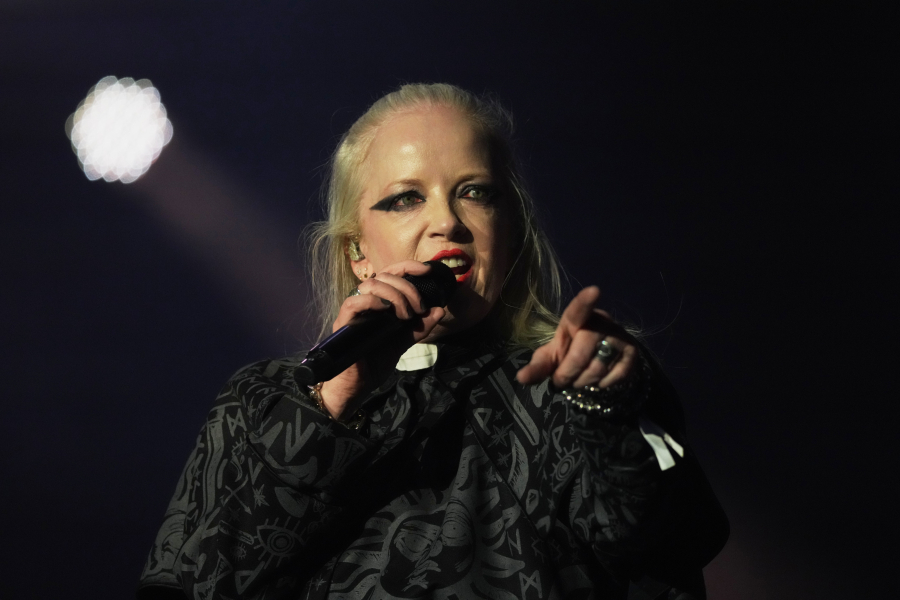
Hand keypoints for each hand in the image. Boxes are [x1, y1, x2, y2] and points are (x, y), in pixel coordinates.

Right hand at [319, 261, 445, 419]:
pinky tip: (387, 311)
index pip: (391, 273)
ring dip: (394, 294)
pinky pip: (354, 302)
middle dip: (407, 288)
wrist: (357, 386)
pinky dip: (373, 301)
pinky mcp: (343, 322)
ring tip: (405, 315)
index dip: (408, 267)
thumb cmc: (375, 362)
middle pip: (384, 276)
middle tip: (418, 308)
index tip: (427, 271)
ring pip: (370, 284)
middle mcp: (365, 302)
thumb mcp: (403, 342)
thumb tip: (439, 310)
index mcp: (378, 302)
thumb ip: (419, 327)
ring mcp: (353, 311)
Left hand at [516, 286, 637, 388]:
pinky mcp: (632, 352)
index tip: (594, 291)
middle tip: (561, 382)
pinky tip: (598, 381)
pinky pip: (616, 375)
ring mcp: (619, 336)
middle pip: (583, 350)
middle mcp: (601, 322)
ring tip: (578, 381)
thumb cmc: (570, 353)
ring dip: (583, 381)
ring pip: (599, 365)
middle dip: (568, 372)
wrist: (600, 361)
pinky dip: (602, 384)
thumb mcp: (551, 358)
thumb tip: (520, 377)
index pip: (579, 309)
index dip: (585, 301)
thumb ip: (537, 367)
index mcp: (576, 320)